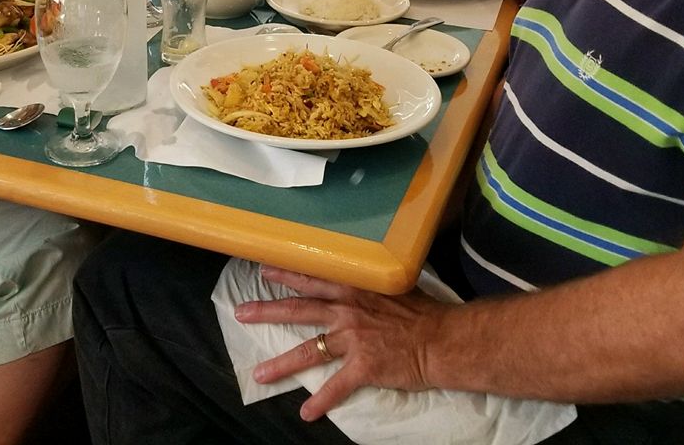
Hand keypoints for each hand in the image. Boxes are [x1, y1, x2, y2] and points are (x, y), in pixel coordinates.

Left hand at [237, 266, 448, 420]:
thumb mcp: (391, 285)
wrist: (443, 339)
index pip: (311, 277)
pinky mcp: (363, 366)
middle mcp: (347, 309)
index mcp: (353, 287)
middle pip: (297, 309)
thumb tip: (357, 279)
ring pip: (308, 350)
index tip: (263, 270)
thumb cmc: (422, 312)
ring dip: (281, 364)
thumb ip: (368, 284)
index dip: (285, 274)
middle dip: (266, 311)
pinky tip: (307, 413)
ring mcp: (352, 338)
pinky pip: (336, 386)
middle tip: (240, 313)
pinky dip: (321, 402)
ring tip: (259, 374)